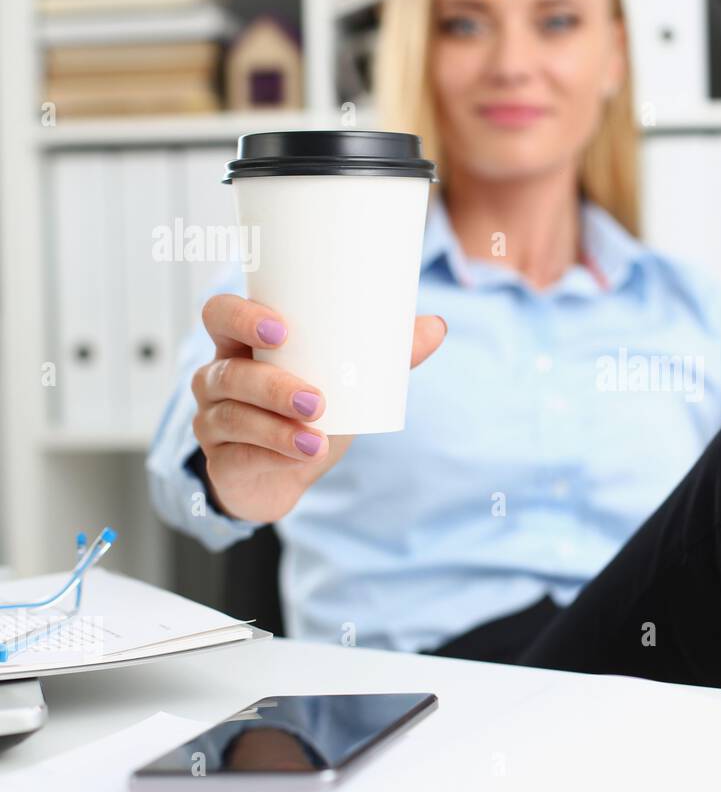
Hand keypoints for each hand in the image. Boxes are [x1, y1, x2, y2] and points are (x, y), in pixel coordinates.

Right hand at [190, 294, 446, 522]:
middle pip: (229, 372)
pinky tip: (302, 455)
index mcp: (243, 345)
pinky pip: (238, 455)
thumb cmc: (310, 413)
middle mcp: (218, 377)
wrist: (287, 476)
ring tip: (317, 439)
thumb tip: (436, 326)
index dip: (242, 317)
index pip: (220, 314)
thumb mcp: (347, 384)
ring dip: (278, 428)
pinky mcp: (220, 460)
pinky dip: (273, 455)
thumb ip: (387, 356)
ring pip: (233, 416)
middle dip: (272, 385)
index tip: (283, 330)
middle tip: (317, 399)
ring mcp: (212, 419)